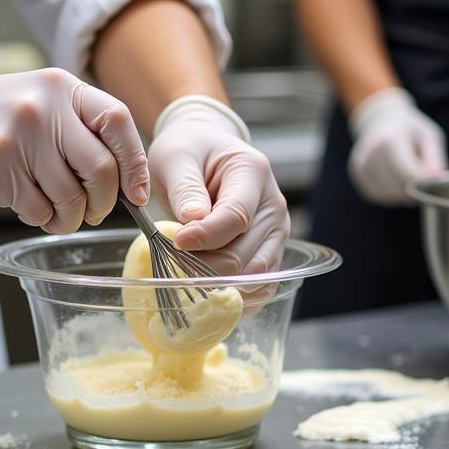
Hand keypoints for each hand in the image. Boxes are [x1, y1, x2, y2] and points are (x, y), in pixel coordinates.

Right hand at [0, 68, 148, 232]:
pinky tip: (32, 208)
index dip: (135, 164)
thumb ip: (85, 130)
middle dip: (104, 203)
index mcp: (62, 87)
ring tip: (60, 214)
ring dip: (72, 218)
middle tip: (93, 211)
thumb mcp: (46, 101)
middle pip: (100, 171)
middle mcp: (41, 107)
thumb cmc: (2, 117)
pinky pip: (38, 211)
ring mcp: (15, 138)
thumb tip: (131, 184)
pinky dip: (43, 219)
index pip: (118, 121)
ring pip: (70, 199)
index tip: (137, 194)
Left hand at [147, 96, 289, 274]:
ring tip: (185, 274)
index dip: (205, 238)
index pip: (235, 217)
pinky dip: (234, 296)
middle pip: (244, 255)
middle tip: (171, 263)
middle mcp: (274, 206)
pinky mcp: (272, 254)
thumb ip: (184, 188)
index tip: (175, 243)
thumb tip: (193, 223)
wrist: (206, 153)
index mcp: (254, 173)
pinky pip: (260, 289)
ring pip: (252, 277)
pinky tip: (206, 291)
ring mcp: (277, 233)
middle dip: (204, 266)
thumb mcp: (176, 157)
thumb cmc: (189, 152)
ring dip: (216, 284)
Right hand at [347, 88, 447, 204]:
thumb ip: (434, 159)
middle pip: (398, 187)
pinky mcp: (357, 174)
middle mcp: (371, 153)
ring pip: (388, 196)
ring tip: (410, 179)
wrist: (380, 119)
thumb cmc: (409, 129)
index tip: (434, 179)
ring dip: (403, 194)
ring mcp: (361, 165)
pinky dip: (391, 194)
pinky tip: (396, 181)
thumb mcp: (429, 136)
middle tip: (424, 181)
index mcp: (390, 139)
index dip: (425, 182)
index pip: (408, 174)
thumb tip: (436, 180)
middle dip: (415, 190)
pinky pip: (378, 196)